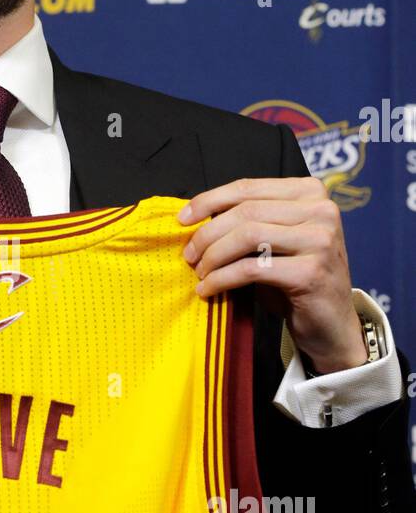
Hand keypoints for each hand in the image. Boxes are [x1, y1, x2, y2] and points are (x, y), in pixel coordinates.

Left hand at [177, 176, 366, 373]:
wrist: (331, 325)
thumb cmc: (295, 279)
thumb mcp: (274, 241)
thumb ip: (248, 221)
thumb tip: (195, 216)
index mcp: (311, 192)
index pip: (249, 187)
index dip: (210, 201)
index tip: (182, 219)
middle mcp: (321, 210)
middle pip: (246, 212)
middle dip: (208, 234)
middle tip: (189, 255)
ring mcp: (320, 240)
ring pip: (247, 236)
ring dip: (213, 256)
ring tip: (199, 273)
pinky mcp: (311, 272)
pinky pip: (252, 269)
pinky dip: (222, 279)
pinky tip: (209, 289)